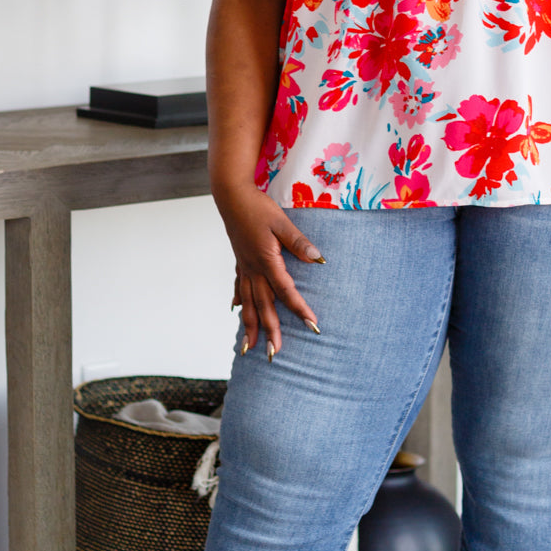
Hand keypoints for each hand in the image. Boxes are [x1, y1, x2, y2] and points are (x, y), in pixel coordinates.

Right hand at [217, 185, 322, 356]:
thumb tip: (319, 260)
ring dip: (250, 326)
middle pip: (263, 306)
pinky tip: (237, 311)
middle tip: (274, 354)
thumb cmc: (258, 207)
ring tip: (249, 347)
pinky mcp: (239, 261)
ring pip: (248, 303)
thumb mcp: (282, 222)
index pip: (286, 291)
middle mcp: (253, 269)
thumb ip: (299, 243)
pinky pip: (239, 287)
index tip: (311, 325)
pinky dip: (240, 302)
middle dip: (270, 331)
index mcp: (266, 261)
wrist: (231, 196)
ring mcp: (244, 267)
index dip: (299, 309)